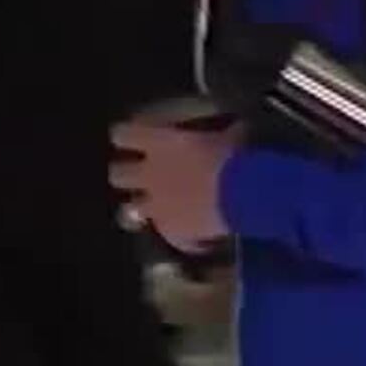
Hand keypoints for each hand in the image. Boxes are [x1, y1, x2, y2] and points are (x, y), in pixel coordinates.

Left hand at [110, 120, 244, 251]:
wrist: (248, 194)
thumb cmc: (236, 154)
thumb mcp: (230, 133)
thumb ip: (221, 132)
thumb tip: (234, 129)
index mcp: (160, 143)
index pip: (123, 134)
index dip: (125, 135)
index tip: (133, 136)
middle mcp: (150, 174)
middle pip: (117, 174)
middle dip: (127, 173)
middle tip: (143, 173)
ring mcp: (157, 207)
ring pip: (130, 210)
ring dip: (143, 207)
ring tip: (160, 208)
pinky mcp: (172, 232)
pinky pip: (168, 235)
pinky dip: (179, 234)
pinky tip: (194, 236)